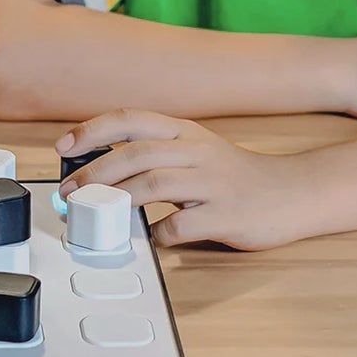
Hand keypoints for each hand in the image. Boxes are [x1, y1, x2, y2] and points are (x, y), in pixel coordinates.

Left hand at [56, 109, 313, 250]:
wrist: (292, 193)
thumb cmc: (233, 175)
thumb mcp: (193, 149)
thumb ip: (153, 153)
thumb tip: (98, 170)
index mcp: (184, 131)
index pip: (129, 119)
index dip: (92, 130)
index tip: (63, 147)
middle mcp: (197, 151)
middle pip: (136, 153)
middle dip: (95, 172)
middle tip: (70, 191)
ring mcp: (213, 183)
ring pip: (155, 183)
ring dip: (119, 198)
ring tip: (96, 212)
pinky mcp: (227, 215)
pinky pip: (182, 224)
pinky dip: (159, 232)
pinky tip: (151, 237)